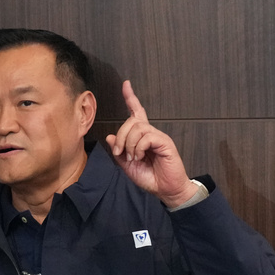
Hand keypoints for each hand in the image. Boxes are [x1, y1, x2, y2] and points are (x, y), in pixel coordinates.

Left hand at [105, 80, 197, 207]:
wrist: (165, 189)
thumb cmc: (149, 177)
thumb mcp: (127, 166)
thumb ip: (118, 151)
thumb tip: (109, 137)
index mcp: (141, 137)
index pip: (136, 112)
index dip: (131, 98)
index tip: (126, 84)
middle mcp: (150, 133)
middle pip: (131, 121)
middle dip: (120, 136)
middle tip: (119, 153)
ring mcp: (158, 137)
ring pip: (138, 128)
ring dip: (129, 144)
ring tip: (132, 158)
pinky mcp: (165, 142)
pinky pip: (147, 137)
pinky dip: (138, 148)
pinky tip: (139, 157)